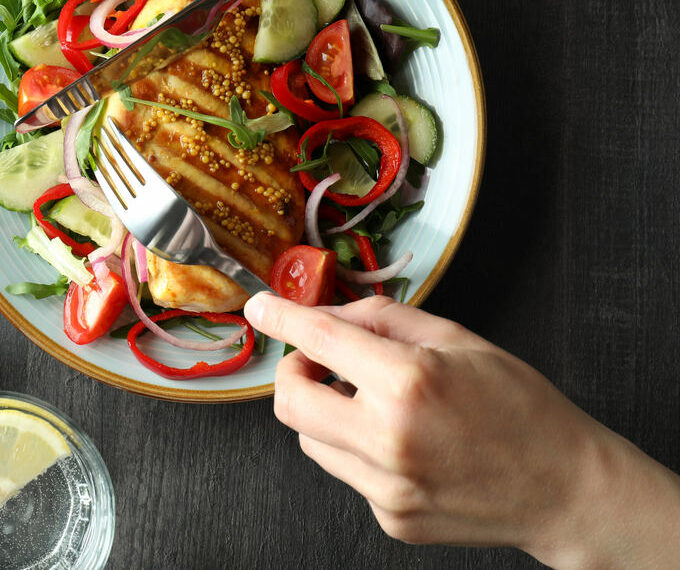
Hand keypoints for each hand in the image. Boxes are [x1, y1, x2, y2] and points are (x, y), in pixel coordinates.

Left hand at [244, 293, 679, 567]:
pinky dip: (362, 451)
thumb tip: (332, 313)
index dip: (281, 319)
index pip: (319, 341)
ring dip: (328, 414)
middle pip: (290, 403)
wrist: (566, 489)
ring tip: (379, 405)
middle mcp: (389, 439)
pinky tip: (409, 446)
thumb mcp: (459, 340)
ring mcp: (387, 488)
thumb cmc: (521, 408)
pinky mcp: (391, 518)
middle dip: (295, 374)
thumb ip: (385, 321)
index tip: (260, 308)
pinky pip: (349, 472)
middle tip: (320, 362)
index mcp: (409, 383)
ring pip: (313, 440)